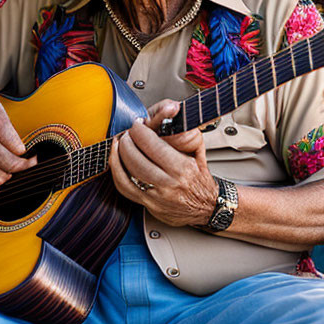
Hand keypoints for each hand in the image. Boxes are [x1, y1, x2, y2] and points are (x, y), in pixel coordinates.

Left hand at [109, 99, 217, 226]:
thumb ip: (187, 135)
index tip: (138, 124)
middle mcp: (169, 183)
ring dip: (118, 154)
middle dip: (127, 140)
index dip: (140, 131)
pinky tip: (116, 161)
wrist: (206, 208)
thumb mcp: (199, 154)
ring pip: (127, 173)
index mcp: (183, 168)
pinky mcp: (147, 204)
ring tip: (120, 143)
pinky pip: (124, 187)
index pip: (153, 145)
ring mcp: (156, 196)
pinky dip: (116, 172)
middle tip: (128, 133)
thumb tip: (172, 115)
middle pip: (136, 158)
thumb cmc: (201, 181)